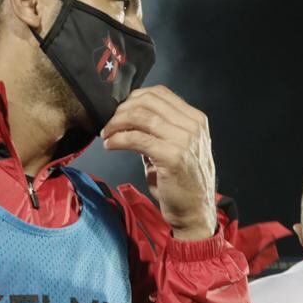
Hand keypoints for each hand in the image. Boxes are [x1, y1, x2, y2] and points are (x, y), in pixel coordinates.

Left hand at [101, 86, 216, 240]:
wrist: (194, 210)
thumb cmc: (181, 181)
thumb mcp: (175, 147)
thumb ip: (159, 129)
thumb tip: (129, 114)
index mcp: (195, 119)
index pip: (160, 93)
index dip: (134, 97)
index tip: (119, 109)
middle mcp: (192, 126)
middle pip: (148, 102)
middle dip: (122, 110)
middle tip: (109, 123)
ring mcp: (184, 140)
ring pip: (141, 117)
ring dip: (117, 124)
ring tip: (107, 134)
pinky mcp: (172, 156)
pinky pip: (137, 138)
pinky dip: (118, 139)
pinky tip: (110, 145)